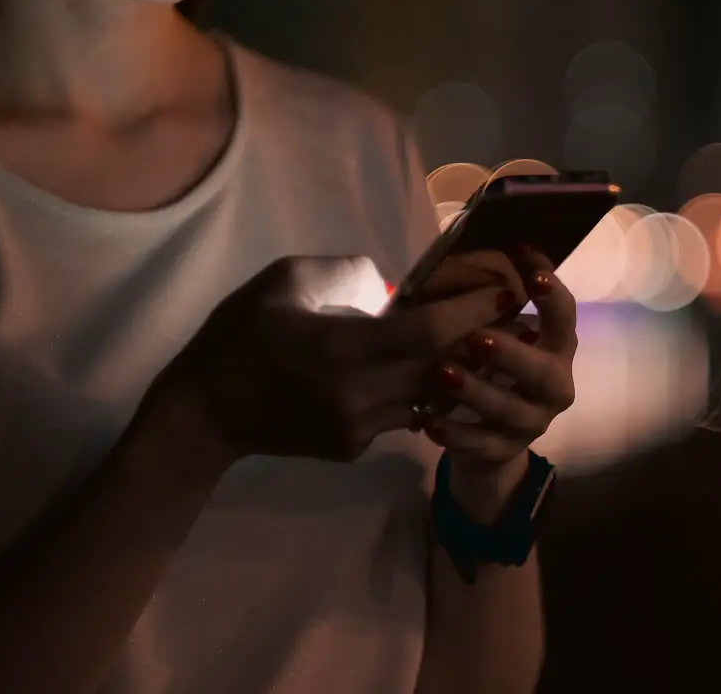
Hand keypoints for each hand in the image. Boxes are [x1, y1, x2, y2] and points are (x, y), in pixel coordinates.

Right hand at [146, 255, 517, 469]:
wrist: (204, 414)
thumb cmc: (238, 337)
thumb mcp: (282, 282)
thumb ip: (342, 273)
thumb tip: (392, 284)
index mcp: (341, 348)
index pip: (428, 331)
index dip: (474, 311)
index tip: (507, 290)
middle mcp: (359, 394)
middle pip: (443, 367)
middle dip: (483, 340)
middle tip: (516, 315)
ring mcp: (359, 427)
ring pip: (429, 397)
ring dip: (460, 370)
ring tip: (488, 342)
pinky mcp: (354, 448)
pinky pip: (402, 415)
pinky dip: (420, 392)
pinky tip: (432, 372)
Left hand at [421, 249, 577, 519]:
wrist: (490, 441)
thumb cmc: (491, 368)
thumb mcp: (496, 334)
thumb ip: (489, 303)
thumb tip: (466, 251)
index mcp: (556, 348)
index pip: (564, 317)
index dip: (551, 294)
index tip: (528, 269)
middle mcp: (553, 386)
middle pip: (544, 371)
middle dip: (512, 354)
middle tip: (477, 338)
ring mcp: (531, 422)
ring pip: (508, 410)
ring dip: (476, 390)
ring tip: (442, 373)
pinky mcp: (503, 451)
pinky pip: (480, 444)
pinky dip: (455, 434)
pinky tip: (429, 421)